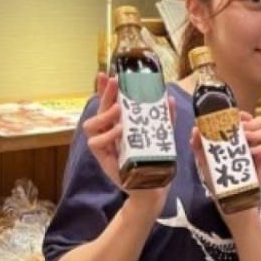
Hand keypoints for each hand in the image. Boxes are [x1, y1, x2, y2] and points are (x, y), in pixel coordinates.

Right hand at [83, 73, 174, 209]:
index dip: (107, 89)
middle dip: (106, 93)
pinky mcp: (102, 157)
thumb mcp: (163, 136)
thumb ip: (165, 119)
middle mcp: (109, 132)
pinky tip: (119, 130)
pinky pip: (96, 142)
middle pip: (100, 108)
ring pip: (91, 124)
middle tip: (115, 82)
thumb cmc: (155, 160)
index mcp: (121, 123)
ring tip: (119, 110)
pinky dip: (108, 135)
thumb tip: (169, 99)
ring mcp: (103, 144)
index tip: (107, 73)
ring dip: (104, 114)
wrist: (153, 187)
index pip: (111, 102)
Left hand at [190, 112, 260, 193]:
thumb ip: (198, 143)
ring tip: (246, 141)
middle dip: (251, 123)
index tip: (236, 118)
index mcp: (239, 135)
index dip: (243, 114)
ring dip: (258, 133)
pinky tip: (251, 153)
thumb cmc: (218, 176)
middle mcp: (253, 139)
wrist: (228, 196)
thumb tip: (196, 129)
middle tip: (241, 131)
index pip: (247, 117)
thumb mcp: (204, 158)